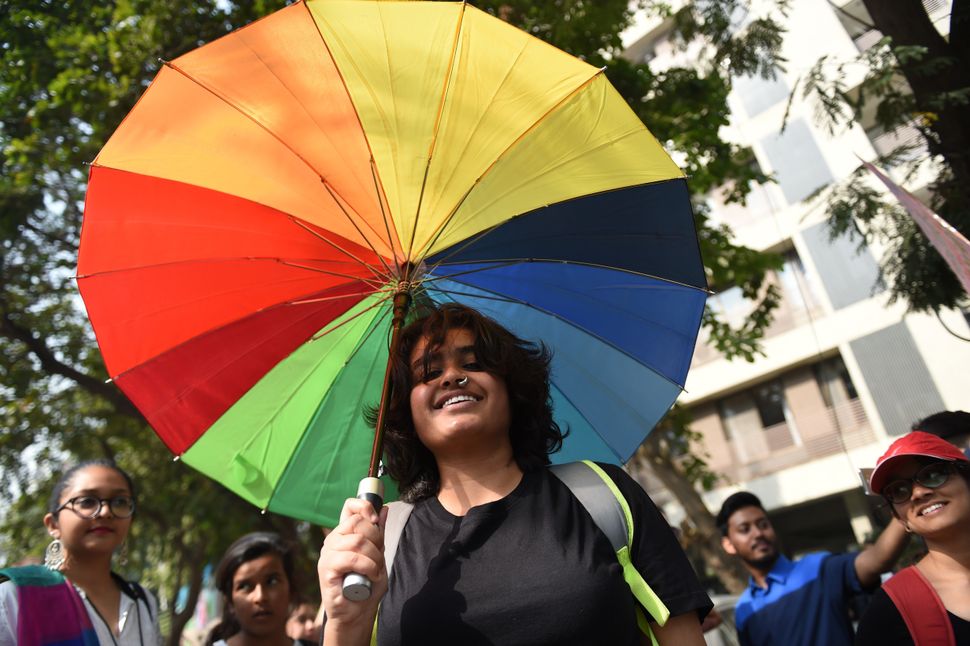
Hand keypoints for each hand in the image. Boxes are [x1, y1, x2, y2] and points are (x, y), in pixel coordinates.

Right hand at [319, 498, 388, 642]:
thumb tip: (385, 509)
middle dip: (377, 539)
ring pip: (358, 540)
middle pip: (358, 523)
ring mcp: (328, 553)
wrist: (357, 613)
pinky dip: (368, 566)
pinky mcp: (326, 568)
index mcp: (345, 534)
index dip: (364, 506)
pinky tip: (371, 575)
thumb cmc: (367, 586)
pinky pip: (351, 558)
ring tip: (376, 571)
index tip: (376, 519)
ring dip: (375, 557)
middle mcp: (334, 540)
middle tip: (379, 558)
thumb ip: (379, 533)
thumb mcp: (378, 556)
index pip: (349, 507)